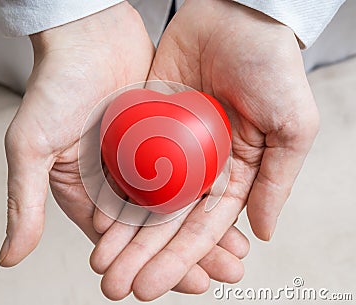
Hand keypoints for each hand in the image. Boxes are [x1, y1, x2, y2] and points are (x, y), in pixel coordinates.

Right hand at [0, 1, 248, 297]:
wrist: (89, 34)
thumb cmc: (54, 84)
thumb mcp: (31, 145)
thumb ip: (25, 200)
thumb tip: (8, 256)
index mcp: (88, 190)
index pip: (122, 241)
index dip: (151, 265)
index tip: (184, 285)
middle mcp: (119, 179)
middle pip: (158, 228)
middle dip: (191, 256)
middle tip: (224, 276)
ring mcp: (144, 158)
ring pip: (180, 204)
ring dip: (207, 229)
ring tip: (237, 254)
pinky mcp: (166, 135)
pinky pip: (193, 169)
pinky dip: (211, 190)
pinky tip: (233, 207)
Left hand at [91, 0, 318, 300]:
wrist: (235, 17)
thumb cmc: (273, 67)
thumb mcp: (292, 125)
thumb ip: (278, 181)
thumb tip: (261, 233)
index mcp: (235, 174)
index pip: (204, 229)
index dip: (181, 260)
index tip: (156, 287)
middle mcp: (201, 167)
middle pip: (168, 222)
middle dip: (144, 256)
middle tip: (118, 288)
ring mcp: (172, 147)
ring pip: (144, 200)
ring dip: (124, 234)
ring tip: (102, 264)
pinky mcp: (147, 125)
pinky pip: (128, 164)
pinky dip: (114, 192)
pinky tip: (98, 219)